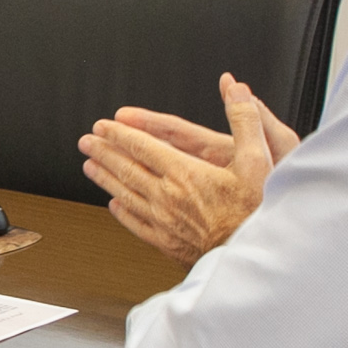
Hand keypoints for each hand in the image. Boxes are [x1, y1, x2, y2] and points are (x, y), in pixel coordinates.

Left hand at [79, 73, 287, 263]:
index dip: (120, 134)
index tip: (104, 125)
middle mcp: (169, 197)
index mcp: (187, 173)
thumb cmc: (260, 211)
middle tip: (86, 142)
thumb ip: (246, 120)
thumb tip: (236, 90)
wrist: (257, 257)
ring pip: (126, 195)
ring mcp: (165, 222)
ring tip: (89, 167)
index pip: (143, 146)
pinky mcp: (168, 243)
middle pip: (127, 169)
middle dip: (104, 152)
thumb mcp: (261, 159)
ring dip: (105, 178)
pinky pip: (137, 224)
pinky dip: (122, 212)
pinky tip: (114, 205)